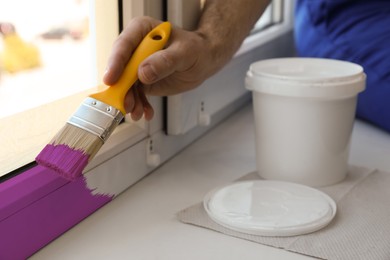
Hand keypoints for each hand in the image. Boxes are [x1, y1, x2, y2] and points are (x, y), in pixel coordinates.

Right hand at [103, 16, 217, 120]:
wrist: (202, 61)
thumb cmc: (194, 49)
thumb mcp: (184, 53)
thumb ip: (165, 61)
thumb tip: (143, 72)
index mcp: (141, 30)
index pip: (124, 45)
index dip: (115, 63)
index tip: (111, 79)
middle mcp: (134, 47)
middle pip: (119, 68)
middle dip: (122, 88)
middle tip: (126, 103)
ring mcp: (136, 65)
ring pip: (125, 85)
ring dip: (130, 101)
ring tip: (137, 112)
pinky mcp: (141, 80)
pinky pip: (136, 94)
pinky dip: (140, 105)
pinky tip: (146, 113)